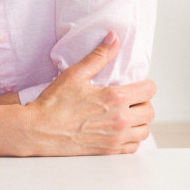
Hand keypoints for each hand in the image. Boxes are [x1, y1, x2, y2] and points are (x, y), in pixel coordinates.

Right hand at [25, 31, 155, 154]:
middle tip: (130, 99)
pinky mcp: (110, 151)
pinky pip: (134, 146)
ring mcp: (116, 138)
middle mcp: (120, 120)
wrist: (39, 129)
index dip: (144, 85)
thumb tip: (113, 38)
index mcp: (115, 98)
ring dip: (139, 121)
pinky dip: (132, 138)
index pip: (149, 90)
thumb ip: (99, 56)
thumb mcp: (75, 73)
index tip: (136, 85)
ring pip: (145, 130)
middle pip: (149, 111)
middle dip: (142, 102)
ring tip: (126, 114)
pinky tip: (120, 130)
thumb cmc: (54, 103)